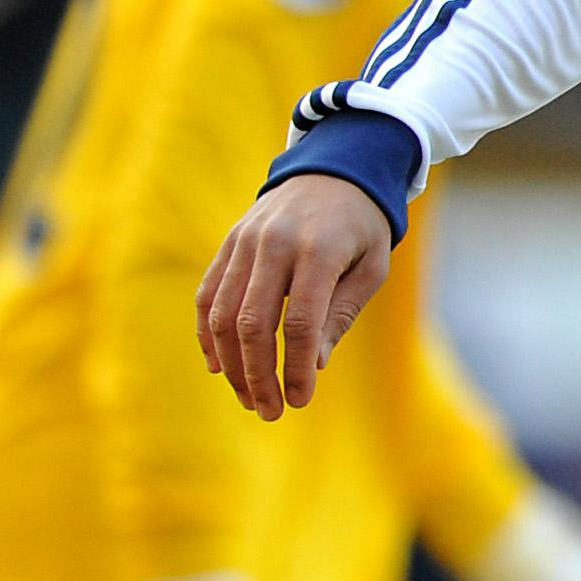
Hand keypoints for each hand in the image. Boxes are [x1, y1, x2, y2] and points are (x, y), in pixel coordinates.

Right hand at [197, 175, 391, 419]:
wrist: (333, 169)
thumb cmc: (361, 226)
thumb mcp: (372, 268)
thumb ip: (340, 314)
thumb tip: (311, 364)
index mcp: (318, 251)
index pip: (299, 323)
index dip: (295, 368)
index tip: (300, 401)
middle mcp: (274, 244)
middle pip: (253, 324)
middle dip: (258, 376)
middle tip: (270, 412)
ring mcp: (245, 242)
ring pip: (223, 314)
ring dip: (231, 364)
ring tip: (249, 398)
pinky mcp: (228, 244)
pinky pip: (208, 295)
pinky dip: (209, 335)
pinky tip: (220, 366)